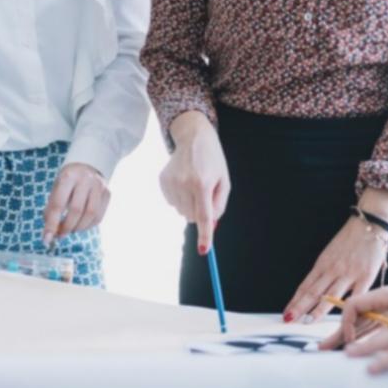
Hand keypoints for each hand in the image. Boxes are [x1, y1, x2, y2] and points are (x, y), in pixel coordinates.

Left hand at [42, 164, 109, 245]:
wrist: (87, 166)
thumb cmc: (67, 181)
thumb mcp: (56, 189)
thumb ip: (51, 210)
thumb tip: (49, 234)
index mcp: (68, 176)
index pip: (58, 204)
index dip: (52, 224)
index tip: (47, 239)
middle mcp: (85, 179)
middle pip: (76, 210)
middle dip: (67, 227)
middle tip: (60, 235)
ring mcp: (99, 186)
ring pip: (90, 215)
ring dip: (79, 228)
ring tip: (71, 230)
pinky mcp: (108, 193)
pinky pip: (99, 216)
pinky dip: (89, 225)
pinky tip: (82, 225)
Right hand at [158, 112, 229, 253]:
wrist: (193, 137)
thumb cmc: (213, 160)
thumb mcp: (224, 181)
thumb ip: (219, 205)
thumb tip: (211, 226)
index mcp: (203, 183)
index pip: (204, 216)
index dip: (204, 235)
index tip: (204, 250)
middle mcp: (185, 184)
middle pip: (192, 217)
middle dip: (199, 214)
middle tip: (204, 195)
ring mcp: (171, 182)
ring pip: (181, 211)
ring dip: (189, 205)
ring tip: (194, 184)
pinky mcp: (162, 181)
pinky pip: (172, 202)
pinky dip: (179, 198)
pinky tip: (183, 181)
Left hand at [281, 218, 387, 324]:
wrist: (369, 224)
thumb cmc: (350, 240)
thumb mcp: (331, 254)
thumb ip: (325, 272)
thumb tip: (314, 292)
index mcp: (323, 264)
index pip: (305, 286)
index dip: (295, 301)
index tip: (286, 313)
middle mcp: (332, 269)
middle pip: (313, 292)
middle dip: (299, 307)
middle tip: (288, 320)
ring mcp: (349, 274)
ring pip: (330, 295)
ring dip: (318, 310)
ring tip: (307, 322)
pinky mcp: (366, 276)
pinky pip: (356, 295)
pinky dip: (349, 307)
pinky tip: (342, 317)